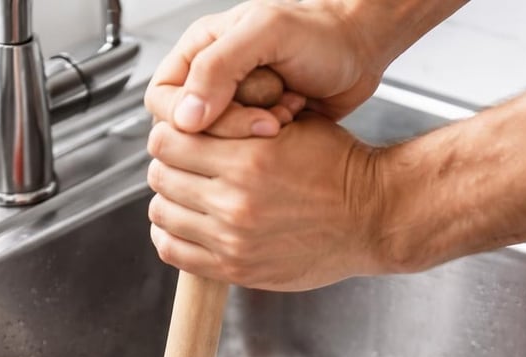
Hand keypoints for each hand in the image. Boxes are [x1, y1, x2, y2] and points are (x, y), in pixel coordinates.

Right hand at [145, 0, 383, 138]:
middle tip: (266, 118)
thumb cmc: (319, 32)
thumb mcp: (264, 34)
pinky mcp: (255, 131)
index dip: (187, 117)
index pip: (163, 100)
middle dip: (229, 129)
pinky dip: (271, 143)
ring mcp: (234, 107)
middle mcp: (211, 81)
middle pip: (190, 130)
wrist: (362, 49)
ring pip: (218, 147)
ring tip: (286, 111)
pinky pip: (245, 154)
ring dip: (254, 135)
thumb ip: (218, 69)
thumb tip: (184, 117)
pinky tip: (293, 118)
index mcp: (199, 52)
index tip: (221, 118)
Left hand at [146, 112, 402, 290]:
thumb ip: (241, 121)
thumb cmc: (339, 167)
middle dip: (168, 164)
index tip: (179, 135)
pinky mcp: (236, 268)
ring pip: (162, 213)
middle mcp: (235, 202)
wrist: (373, 217)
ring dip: (168, 200)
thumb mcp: (294, 125)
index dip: (170, 132)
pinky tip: (185, 225)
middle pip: (161, 176)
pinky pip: (174, 252)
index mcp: (248, 159)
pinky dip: (170, 235)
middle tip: (183, 164)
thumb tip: (195, 117)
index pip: (169, 140)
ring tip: (186, 194)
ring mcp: (232, 240)